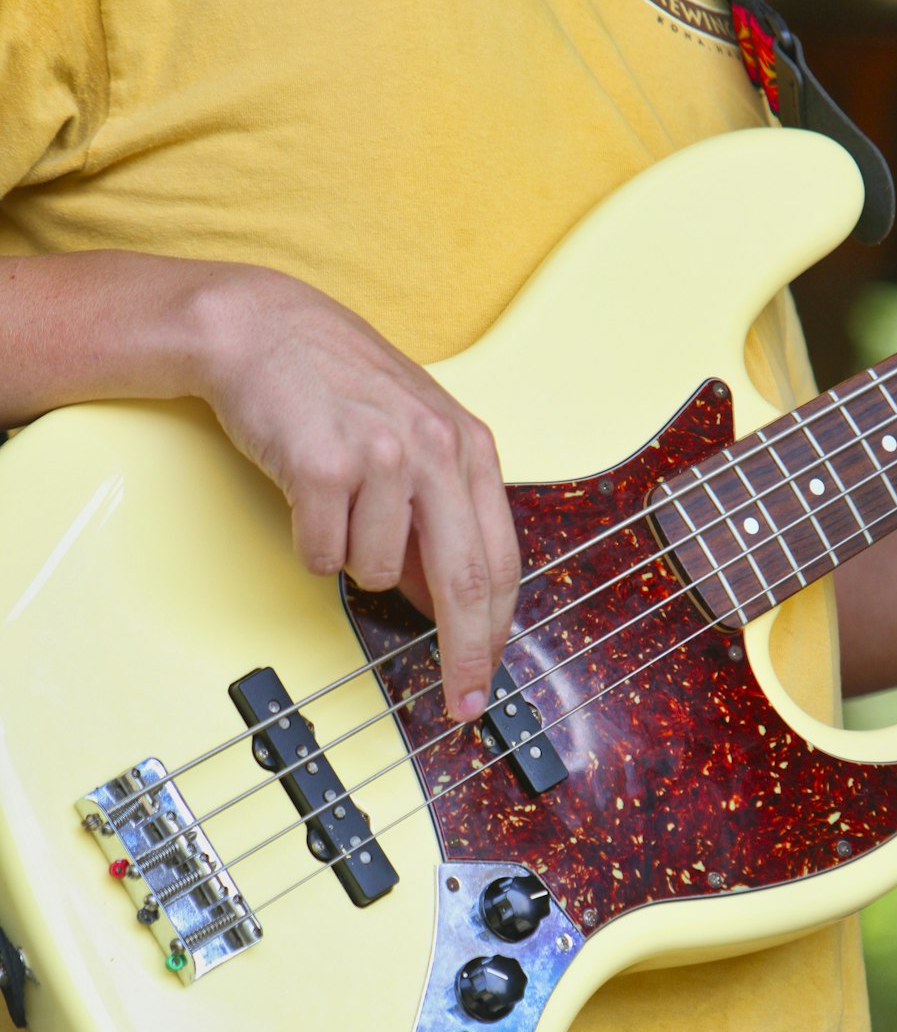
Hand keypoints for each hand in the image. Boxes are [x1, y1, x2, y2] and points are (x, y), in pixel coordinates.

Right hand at [197, 266, 521, 720]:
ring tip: (336, 506)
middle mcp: (436, 449)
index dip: (495, 634)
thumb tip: (447, 608)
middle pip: (463, 582)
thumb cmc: (338, 386)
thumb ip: (441, 520)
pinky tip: (305, 496)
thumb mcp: (415, 440)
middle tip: (459, 703)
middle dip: (462, 655)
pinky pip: (322, 556)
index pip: (499, 562)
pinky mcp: (323, 466)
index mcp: (469, 448)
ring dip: (349, 560)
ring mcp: (382, 455)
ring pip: (374, 573)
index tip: (485, 684)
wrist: (262, 328)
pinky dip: (309, 543)